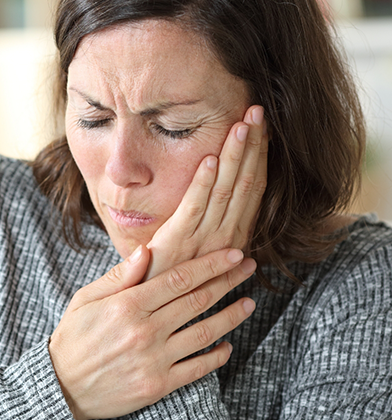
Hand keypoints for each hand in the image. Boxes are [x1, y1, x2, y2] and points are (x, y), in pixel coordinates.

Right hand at [49, 245, 255, 419]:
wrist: (62, 387)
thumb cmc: (74, 336)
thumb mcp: (87, 298)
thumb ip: (119, 275)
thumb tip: (147, 250)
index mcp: (127, 304)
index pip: (179, 278)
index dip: (210, 264)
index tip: (233, 253)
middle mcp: (145, 330)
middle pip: (197, 300)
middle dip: (228, 281)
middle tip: (249, 268)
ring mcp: (154, 359)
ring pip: (203, 333)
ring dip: (231, 316)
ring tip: (249, 303)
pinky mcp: (158, 386)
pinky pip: (196, 369)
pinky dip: (216, 356)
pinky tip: (228, 346)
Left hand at [145, 105, 267, 279]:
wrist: (155, 308)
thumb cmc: (177, 277)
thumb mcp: (206, 255)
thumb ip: (220, 239)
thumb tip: (242, 243)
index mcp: (235, 235)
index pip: (253, 188)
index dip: (259, 156)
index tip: (263, 127)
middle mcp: (226, 235)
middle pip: (245, 183)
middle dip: (252, 145)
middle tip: (258, 111)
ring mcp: (203, 238)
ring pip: (225, 190)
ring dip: (234, 156)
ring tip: (242, 124)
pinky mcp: (177, 240)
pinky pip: (194, 206)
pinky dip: (202, 182)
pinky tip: (209, 158)